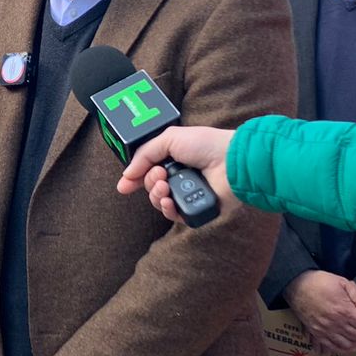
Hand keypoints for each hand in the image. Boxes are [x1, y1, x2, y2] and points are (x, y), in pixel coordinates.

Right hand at [116, 127, 237, 221]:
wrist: (231, 162)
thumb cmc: (206, 145)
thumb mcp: (169, 139)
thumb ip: (145, 154)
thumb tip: (127, 174)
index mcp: (174, 158)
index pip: (148, 171)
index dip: (134, 178)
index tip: (124, 186)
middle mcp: (180, 177)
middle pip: (151, 187)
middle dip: (149, 182)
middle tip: (161, 174)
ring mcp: (188, 194)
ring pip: (160, 202)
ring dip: (157, 195)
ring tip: (165, 186)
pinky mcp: (196, 209)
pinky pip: (174, 216)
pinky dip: (168, 209)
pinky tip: (170, 201)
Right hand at [284, 269, 355, 354]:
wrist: (297, 286)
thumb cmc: (321, 282)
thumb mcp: (343, 283)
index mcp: (345, 310)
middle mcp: (336, 324)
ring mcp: (326, 331)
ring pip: (348, 345)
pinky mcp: (317, 334)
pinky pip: (332, 348)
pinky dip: (342, 349)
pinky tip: (348, 344)